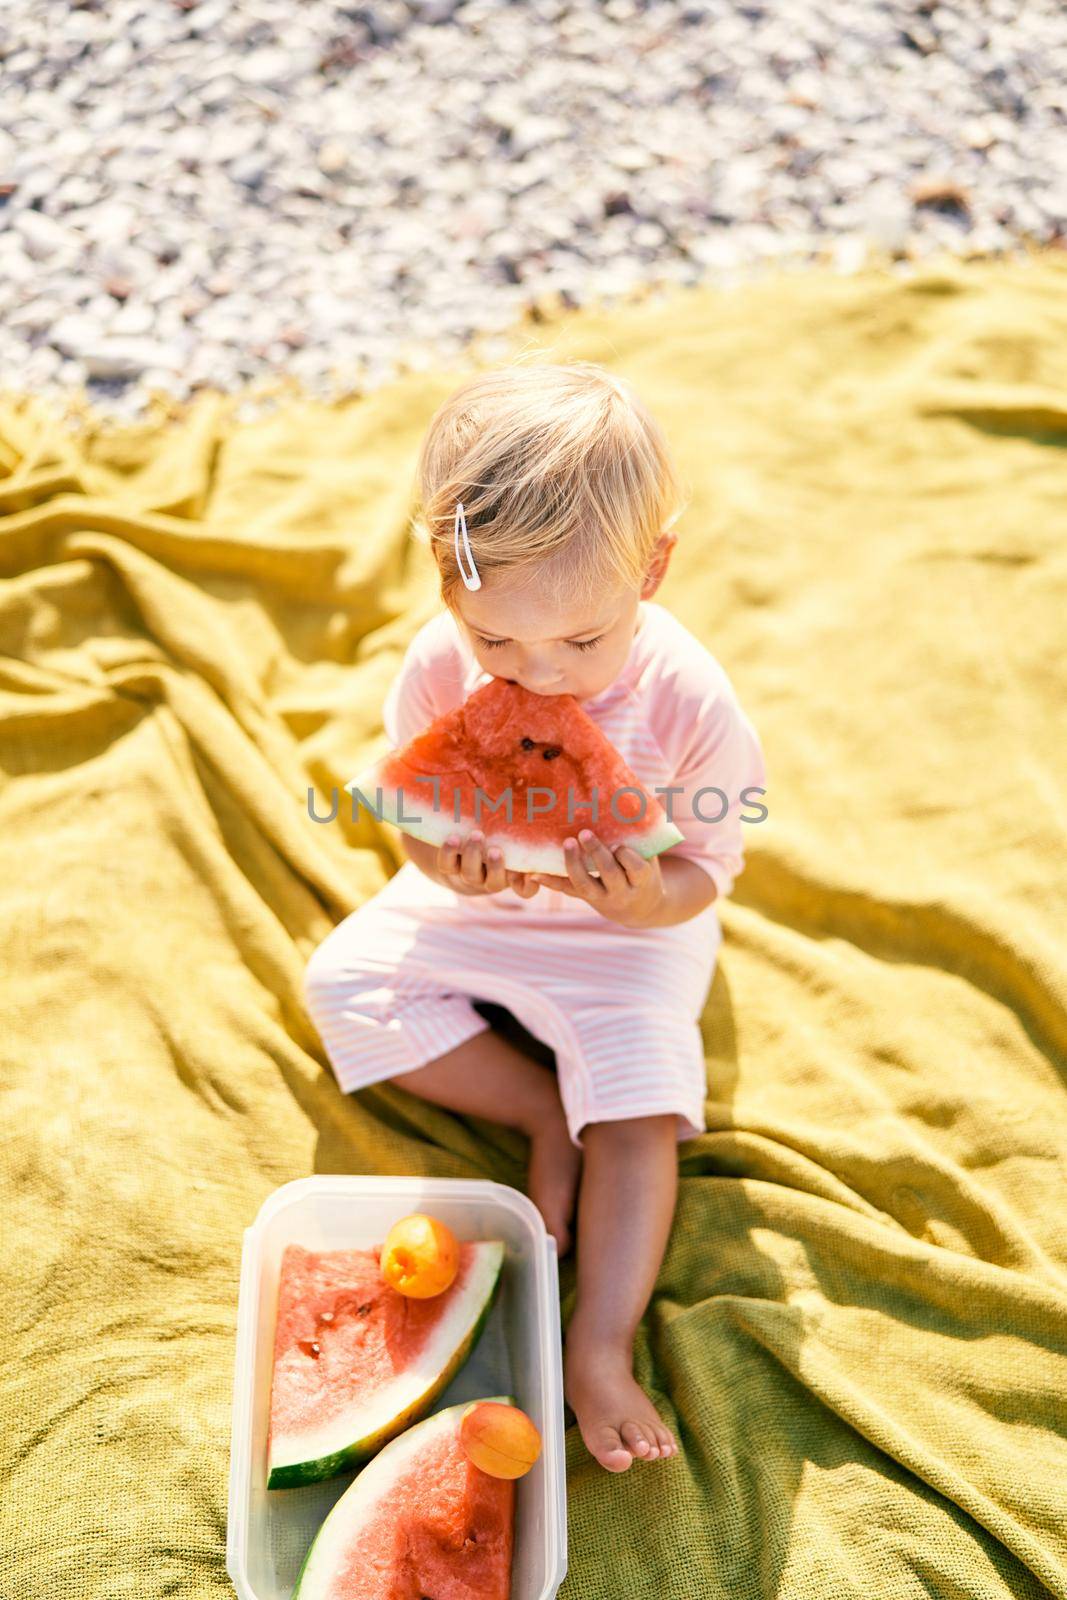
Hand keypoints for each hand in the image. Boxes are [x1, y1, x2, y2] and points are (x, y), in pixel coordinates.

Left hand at [437, 831, 540, 897]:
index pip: (525, 889)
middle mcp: (491, 877)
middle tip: (496, 850)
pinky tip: (453, 838)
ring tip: (476, 835)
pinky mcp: (449, 868)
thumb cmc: (498, 830)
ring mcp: (469, 874)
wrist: (461, 840)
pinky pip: (447, 866)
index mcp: (512, 873)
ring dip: (473, 855)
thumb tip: (549, 791)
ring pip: (471, 874)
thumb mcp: (512, 830)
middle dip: (495, 867)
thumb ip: (525, 824)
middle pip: (495, 882)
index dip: (529, 886)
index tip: (533, 875)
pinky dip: (449, 853)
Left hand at [529, 830, 666, 925]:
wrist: (641, 907)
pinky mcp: (587, 898)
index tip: (619, 846)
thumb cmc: (645, 869)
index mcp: (642, 879)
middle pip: (610, 874)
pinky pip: (568, 891)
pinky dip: (551, 882)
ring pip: (586, 885)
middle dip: (597, 855)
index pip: (637, 870)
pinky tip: (535, 873)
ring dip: (574, 864)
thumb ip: (645, 831)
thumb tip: (645, 792)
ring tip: (567, 843)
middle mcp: (622, 891)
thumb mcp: (651, 855)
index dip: (628, 858)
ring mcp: (602, 897)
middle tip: (584, 834)